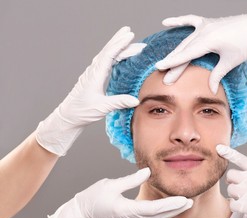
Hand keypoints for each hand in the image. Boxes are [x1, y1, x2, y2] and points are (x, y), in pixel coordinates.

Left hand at [36, 26, 145, 155]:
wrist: (69, 116)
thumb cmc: (82, 111)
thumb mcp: (102, 107)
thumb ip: (119, 102)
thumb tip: (136, 100)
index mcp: (95, 75)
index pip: (109, 55)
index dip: (119, 44)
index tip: (129, 36)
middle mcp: (93, 71)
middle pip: (107, 51)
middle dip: (119, 41)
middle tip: (130, 32)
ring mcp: (93, 73)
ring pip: (106, 55)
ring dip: (116, 46)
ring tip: (126, 39)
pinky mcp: (93, 77)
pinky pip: (104, 62)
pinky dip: (113, 55)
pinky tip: (118, 55)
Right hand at [49, 168, 192, 217]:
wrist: (82, 214)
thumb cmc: (93, 198)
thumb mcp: (111, 185)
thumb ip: (131, 180)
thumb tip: (148, 171)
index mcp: (126, 210)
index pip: (153, 209)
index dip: (170, 204)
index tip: (183, 199)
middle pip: (158, 216)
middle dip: (175, 209)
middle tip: (190, 201)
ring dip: (171, 212)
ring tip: (184, 204)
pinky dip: (163, 214)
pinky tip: (170, 209)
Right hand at [156, 12, 246, 93]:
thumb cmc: (246, 44)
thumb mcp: (231, 61)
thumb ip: (217, 75)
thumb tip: (210, 90)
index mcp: (210, 40)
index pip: (187, 54)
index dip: (173, 63)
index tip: (160, 69)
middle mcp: (205, 30)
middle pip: (184, 50)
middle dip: (173, 64)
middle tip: (165, 78)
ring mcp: (205, 25)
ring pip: (185, 40)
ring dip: (175, 52)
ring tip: (165, 63)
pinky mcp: (208, 22)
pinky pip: (190, 20)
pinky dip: (178, 21)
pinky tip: (166, 22)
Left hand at [216, 144, 246, 217]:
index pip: (241, 159)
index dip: (229, 153)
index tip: (218, 148)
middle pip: (230, 175)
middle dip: (232, 181)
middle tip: (239, 187)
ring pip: (230, 190)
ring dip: (234, 195)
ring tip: (246, 198)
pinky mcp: (246, 206)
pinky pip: (232, 204)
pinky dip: (236, 207)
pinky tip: (245, 207)